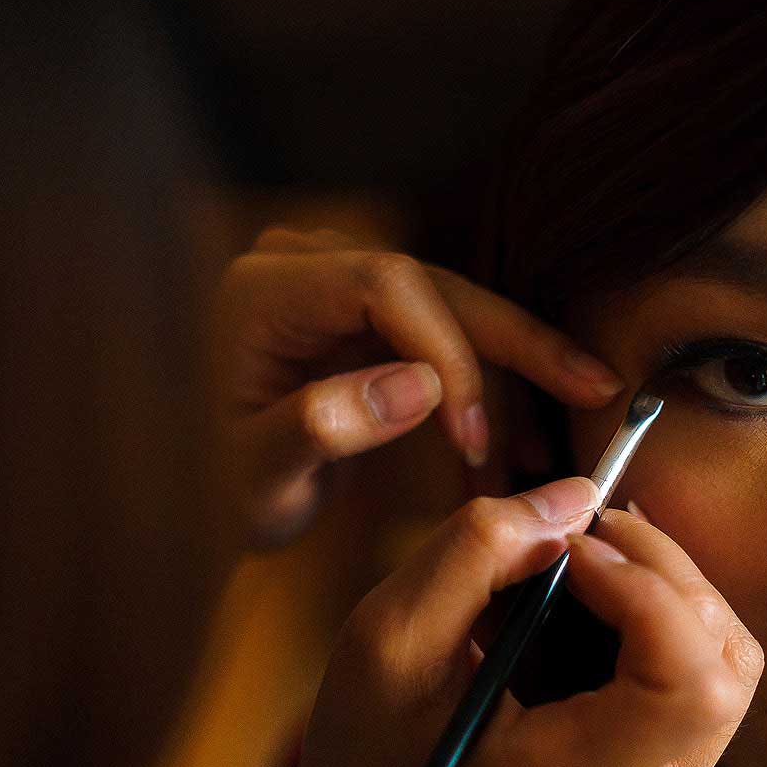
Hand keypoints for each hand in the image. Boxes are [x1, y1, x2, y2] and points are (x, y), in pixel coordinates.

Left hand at [214, 228, 623, 545]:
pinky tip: (512, 446)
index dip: (448, 349)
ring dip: (504, 378)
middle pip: (431, 286)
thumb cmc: (197, 493)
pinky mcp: (356, 319)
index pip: (385, 285)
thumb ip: (322, 426)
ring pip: (446, 311)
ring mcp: (330, 287)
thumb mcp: (251, 478)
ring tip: (546, 450)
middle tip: (595, 387)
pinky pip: (434, 339)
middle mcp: (300, 269)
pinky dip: (476, 391)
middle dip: (515, 341)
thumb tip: (424, 385)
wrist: (171, 497)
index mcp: (264, 291)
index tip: (474, 435)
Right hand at [270, 478, 763, 766]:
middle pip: (723, 664)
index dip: (652, 591)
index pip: (690, 688)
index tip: (575, 549)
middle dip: (664, 572)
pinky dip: (669, 621)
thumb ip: (476, 552)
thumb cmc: (374, 741)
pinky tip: (602, 605)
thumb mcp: (387, 636)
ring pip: (730, 663)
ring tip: (589, 564)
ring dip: (671, 589)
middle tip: (583, 532)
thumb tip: (578, 497)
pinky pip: (710, 680)